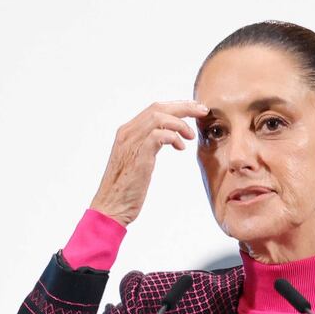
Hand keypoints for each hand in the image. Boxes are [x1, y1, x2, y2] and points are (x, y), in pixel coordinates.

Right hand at [90, 100, 208, 226]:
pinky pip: (159, 135)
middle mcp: (127, 133)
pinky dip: (174, 137)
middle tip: (202, 111)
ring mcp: (132, 143)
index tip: (194, 109)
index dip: (177, 106)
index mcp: (127, 132)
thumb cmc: (125, 189)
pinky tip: (180, 147)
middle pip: (158, 108)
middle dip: (184, 107)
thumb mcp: (136, 160)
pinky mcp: (139, 155)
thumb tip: (166, 138)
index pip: (154, 109)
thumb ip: (147, 145)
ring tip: (191, 136)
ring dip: (180, 123)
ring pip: (159, 117)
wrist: (111, 207)